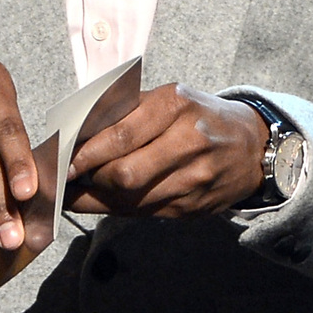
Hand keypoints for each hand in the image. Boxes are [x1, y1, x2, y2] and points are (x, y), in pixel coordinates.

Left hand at [63, 83, 267, 217]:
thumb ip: (125, 113)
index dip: (86, 153)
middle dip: (90, 179)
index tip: (61, 161)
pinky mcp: (192, 207)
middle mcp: (190, 141)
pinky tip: (104, 199)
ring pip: (131, 199)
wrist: (251, 148)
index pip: (121, 135)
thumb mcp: (168, 99)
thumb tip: (72, 137)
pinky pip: (143, 213)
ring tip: (79, 189)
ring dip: (98, 197)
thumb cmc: (197, 117)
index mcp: (177, 105)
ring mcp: (194, 179)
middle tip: (68, 177)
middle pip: (125, 174)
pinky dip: (117, 208)